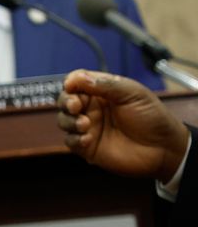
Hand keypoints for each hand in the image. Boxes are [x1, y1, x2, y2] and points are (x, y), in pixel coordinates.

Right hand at [57, 69, 188, 182]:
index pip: (78, 81)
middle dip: (66, 101)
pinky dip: (74, 139)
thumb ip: (106, 84)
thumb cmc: (152, 117)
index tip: (71, 85)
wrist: (164, 148)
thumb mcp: (133, 94)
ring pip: (63, 120)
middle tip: (75, 106)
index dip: (72, 82)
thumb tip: (77, 78)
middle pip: (65, 100)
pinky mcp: (87, 147)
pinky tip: (87, 139)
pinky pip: (70, 141)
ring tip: (85, 125)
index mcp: (102, 92)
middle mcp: (92, 108)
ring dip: (69, 121)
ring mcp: (88, 127)